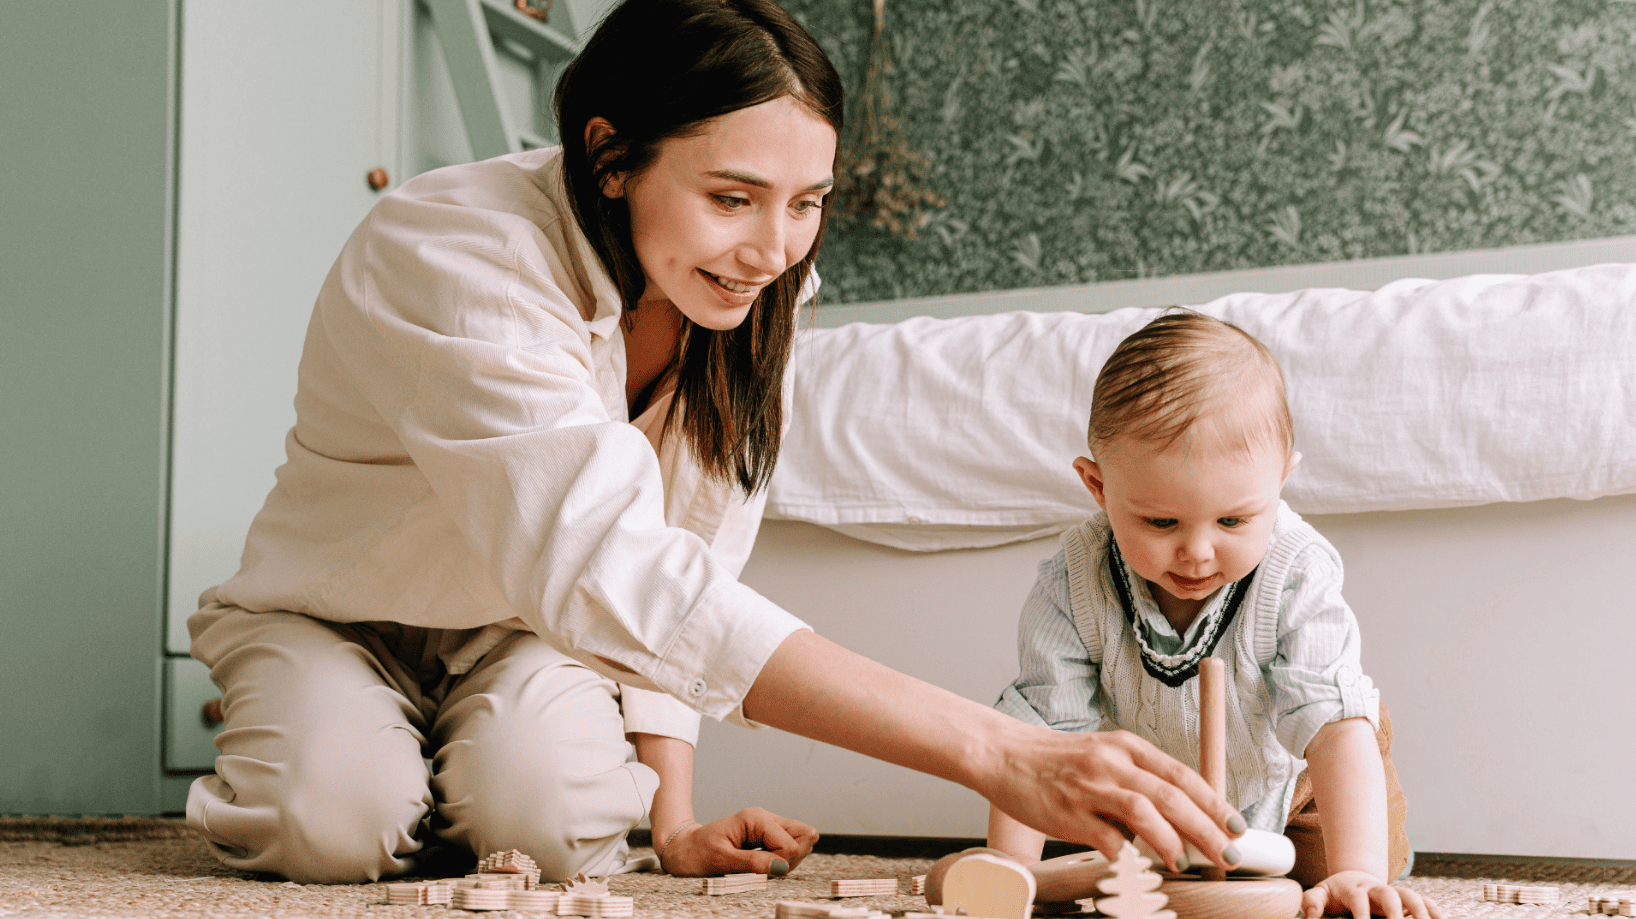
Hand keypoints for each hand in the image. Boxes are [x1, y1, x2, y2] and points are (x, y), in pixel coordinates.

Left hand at [656, 807, 817, 877]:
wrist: (683, 850)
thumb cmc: (697, 853)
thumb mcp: (720, 860)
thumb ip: (752, 864)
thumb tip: (781, 867)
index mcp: (756, 818)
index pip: (791, 844)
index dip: (781, 863)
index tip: (760, 870)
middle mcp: (766, 819)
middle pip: (803, 837)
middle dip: (789, 860)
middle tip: (762, 867)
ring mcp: (768, 828)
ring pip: (800, 843)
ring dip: (785, 862)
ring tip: (758, 866)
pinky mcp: (768, 838)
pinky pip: (789, 850)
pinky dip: (780, 862)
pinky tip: (761, 865)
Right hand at [985, 727, 1244, 873]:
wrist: (1003, 754)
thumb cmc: (1056, 760)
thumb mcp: (1103, 755)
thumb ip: (1137, 779)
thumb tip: (1176, 818)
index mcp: (1126, 746)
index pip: (1182, 774)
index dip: (1214, 802)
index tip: (1236, 825)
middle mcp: (1112, 762)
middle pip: (1172, 795)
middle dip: (1207, 828)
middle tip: (1229, 853)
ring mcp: (1090, 787)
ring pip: (1144, 811)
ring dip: (1172, 841)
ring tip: (1186, 862)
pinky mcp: (1068, 812)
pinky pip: (1107, 837)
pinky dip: (1127, 853)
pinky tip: (1136, 864)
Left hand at [1301, 869, 1442, 918]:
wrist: (1354, 879)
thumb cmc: (1336, 893)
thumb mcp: (1321, 893)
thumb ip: (1313, 901)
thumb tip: (1309, 915)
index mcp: (1354, 888)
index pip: (1358, 899)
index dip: (1361, 912)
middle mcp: (1377, 889)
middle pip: (1389, 894)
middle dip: (1395, 910)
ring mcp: (1394, 893)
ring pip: (1411, 896)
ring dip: (1420, 911)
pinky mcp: (1407, 900)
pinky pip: (1424, 902)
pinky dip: (1434, 911)